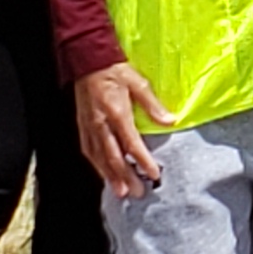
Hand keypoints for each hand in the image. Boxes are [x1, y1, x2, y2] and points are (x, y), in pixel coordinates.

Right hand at [75, 62, 170, 196]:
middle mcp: (100, 123)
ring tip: (120, 191)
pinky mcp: (82, 126)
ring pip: (99, 157)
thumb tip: (170, 121)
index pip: (131, 143)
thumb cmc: (115, 70)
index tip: (153, 175)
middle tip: (136, 193)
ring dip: (110, 176)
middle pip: (113, 156)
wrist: (88, 60)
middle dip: (125, 176)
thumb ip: (152, 104)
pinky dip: (96, 164)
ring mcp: (89, 126)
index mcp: (116, 112)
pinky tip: (103, 173)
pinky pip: (88, 150)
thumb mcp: (138, 82)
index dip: (142, 161)